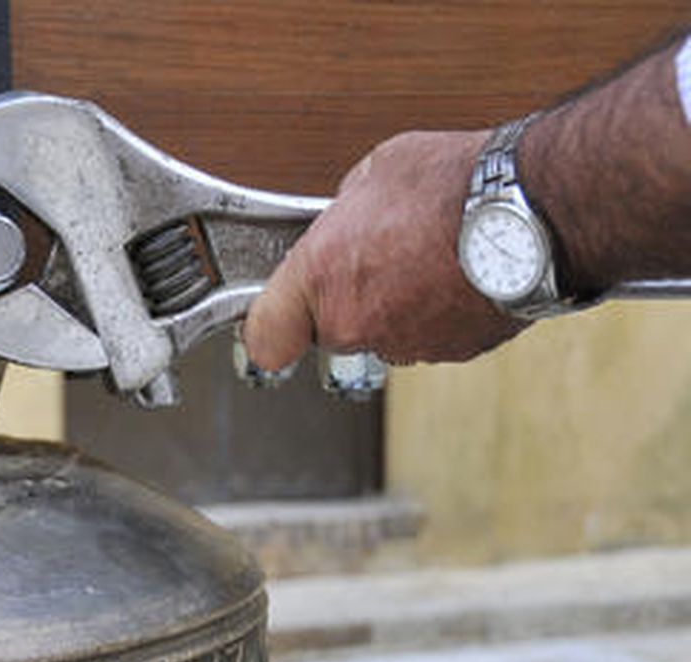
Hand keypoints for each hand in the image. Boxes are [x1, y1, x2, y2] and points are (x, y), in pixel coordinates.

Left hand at [242, 130, 525, 369]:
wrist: (533, 210)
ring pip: (385, 332)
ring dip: (399, 304)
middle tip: (382, 254)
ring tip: (432, 254)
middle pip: (333, 328)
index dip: (272, 327)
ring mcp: (403, 343)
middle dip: (350, 297)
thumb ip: (345, 211)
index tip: (278, 318)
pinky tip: (461, 270)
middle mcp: (354, 321)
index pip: (265, 337)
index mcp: (320, 276)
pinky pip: (431, 334)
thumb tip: (348, 217)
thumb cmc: (455, 183)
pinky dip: (441, 311)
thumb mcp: (376, 172)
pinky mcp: (451, 352)